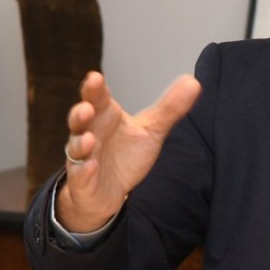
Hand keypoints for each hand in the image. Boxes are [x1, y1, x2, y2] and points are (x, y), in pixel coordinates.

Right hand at [56, 71, 201, 232]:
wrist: (110, 192)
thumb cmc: (127, 155)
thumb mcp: (152, 130)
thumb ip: (170, 108)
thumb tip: (193, 81)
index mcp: (106, 116)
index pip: (98, 98)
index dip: (94, 88)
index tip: (95, 77)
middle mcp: (90, 133)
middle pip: (80, 119)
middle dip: (80, 112)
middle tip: (87, 107)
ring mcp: (83, 158)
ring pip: (75, 147)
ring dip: (80, 143)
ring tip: (88, 139)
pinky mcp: (82, 182)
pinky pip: (79, 175)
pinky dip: (84, 171)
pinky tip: (90, 167)